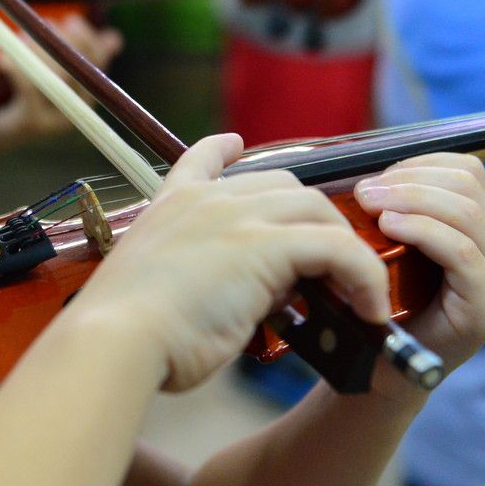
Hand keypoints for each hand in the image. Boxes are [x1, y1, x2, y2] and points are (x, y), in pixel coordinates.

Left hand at [0, 14, 122, 147]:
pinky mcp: (30, 123)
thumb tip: (115, 38)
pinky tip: (1, 59)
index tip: (72, 20)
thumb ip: (85, 57)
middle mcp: (77, 113)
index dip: (88, 40)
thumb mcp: (59, 75)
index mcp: (88, 97)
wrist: (2, 131)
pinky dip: (16, 70)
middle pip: (76, 72)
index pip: (98, 65)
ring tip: (20, 36)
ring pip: (53, 79)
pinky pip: (28, 91)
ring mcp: (55, 121)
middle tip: (45, 24)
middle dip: (61, 42)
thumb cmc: (33, 97)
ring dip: (37, 51)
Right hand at [70, 135, 390, 392]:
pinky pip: (338, 249)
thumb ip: (208, 280)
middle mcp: (205, 201)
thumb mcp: (162, 294)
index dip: (223, 150)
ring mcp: (236, 217)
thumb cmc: (128, 338)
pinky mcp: (266, 245)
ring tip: (354, 290)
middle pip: (284, 184)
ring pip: (316, 208)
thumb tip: (265, 296)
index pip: (202, 159)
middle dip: (309, 220)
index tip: (235, 144)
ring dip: (341, 246)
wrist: (115, 342)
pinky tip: (369, 308)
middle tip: (325, 265)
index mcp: (169, 208)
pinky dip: (363, 276)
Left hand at [351, 154, 484, 391]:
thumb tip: (375, 167)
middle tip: (365, 192)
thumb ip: (405, 201)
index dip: (420, 164)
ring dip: (412, 200)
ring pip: (467, 213)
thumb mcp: (401, 239)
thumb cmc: (389, 298)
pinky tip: (390, 227)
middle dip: (410, 180)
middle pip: (469, 186)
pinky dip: (423, 231)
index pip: (468, 171)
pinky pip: (462, 252)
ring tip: (371, 206)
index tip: (376, 176)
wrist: (386, 364)